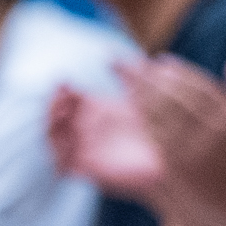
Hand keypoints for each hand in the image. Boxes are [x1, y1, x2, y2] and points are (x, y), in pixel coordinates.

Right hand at [47, 81, 165, 202]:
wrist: (175, 157)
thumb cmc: (162, 126)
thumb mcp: (144, 94)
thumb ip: (128, 76)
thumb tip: (110, 56)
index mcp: (99, 111)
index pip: (69, 99)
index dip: (61, 90)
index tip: (63, 80)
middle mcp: (89, 130)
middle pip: (56, 117)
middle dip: (52, 105)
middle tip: (61, 94)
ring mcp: (87, 149)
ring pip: (55, 138)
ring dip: (51, 124)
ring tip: (60, 111)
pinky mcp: (89, 168)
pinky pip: (62, 162)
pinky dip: (57, 149)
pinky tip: (65, 137)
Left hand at [122, 54, 225, 214]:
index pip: (200, 86)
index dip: (179, 71)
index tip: (160, 61)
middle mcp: (214, 131)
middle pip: (176, 94)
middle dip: (149, 76)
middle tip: (128, 62)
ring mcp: (195, 148)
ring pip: (163, 112)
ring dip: (141, 92)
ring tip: (125, 77)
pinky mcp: (178, 164)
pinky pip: (157, 134)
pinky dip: (144, 115)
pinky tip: (131, 103)